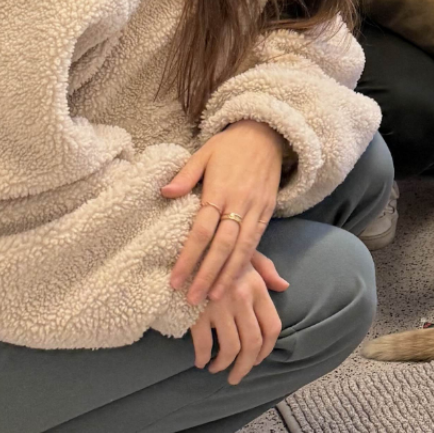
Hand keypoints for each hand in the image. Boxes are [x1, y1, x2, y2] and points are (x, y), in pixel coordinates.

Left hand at [165, 120, 285, 305]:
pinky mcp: (269, 210)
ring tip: (215, 297)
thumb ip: (185, 175)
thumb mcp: (204, 153)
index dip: (188, 257)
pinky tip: (236, 277)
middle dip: (208, 274)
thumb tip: (165, 194)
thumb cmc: (230, 145)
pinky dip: (247, 261)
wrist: (267, 134)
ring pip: (243, 247)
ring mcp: (257, 207)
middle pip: (223, 245)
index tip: (175, 279)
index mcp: (219, 190)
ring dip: (229, 274)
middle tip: (193, 299)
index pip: (201, 230)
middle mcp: (240, 202)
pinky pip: (257, 239)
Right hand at [188, 257, 286, 384]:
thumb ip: (267, 271)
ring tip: (216, 369)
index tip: (256, 360)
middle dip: (245, 366)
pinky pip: (204, 344)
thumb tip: (284, 286)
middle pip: (252, 343)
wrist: (185, 248)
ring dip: (224, 365)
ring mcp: (219, 306)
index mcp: (257, 288)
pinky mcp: (197, 312)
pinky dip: (202, 358)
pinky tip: (201, 361)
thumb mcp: (247, 255)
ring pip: (230, 348)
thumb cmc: (217, 253)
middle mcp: (242, 299)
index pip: (272, 326)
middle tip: (237, 377)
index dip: (266, 349)